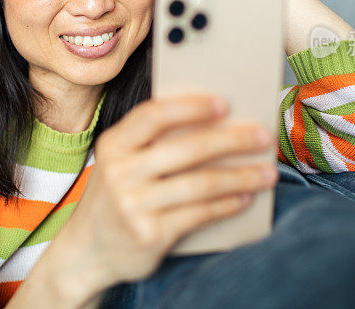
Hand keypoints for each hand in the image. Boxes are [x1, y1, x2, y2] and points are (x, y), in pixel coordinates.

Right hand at [60, 93, 278, 288]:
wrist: (86, 252)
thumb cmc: (116, 197)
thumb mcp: (120, 163)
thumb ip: (151, 143)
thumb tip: (216, 122)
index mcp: (113, 145)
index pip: (153, 115)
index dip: (191, 107)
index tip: (224, 103)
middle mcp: (120, 173)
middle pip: (187, 149)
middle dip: (232, 141)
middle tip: (263, 136)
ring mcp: (134, 206)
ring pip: (200, 184)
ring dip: (241, 176)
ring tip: (268, 172)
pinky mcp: (150, 235)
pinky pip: (200, 214)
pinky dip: (228, 204)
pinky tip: (246, 198)